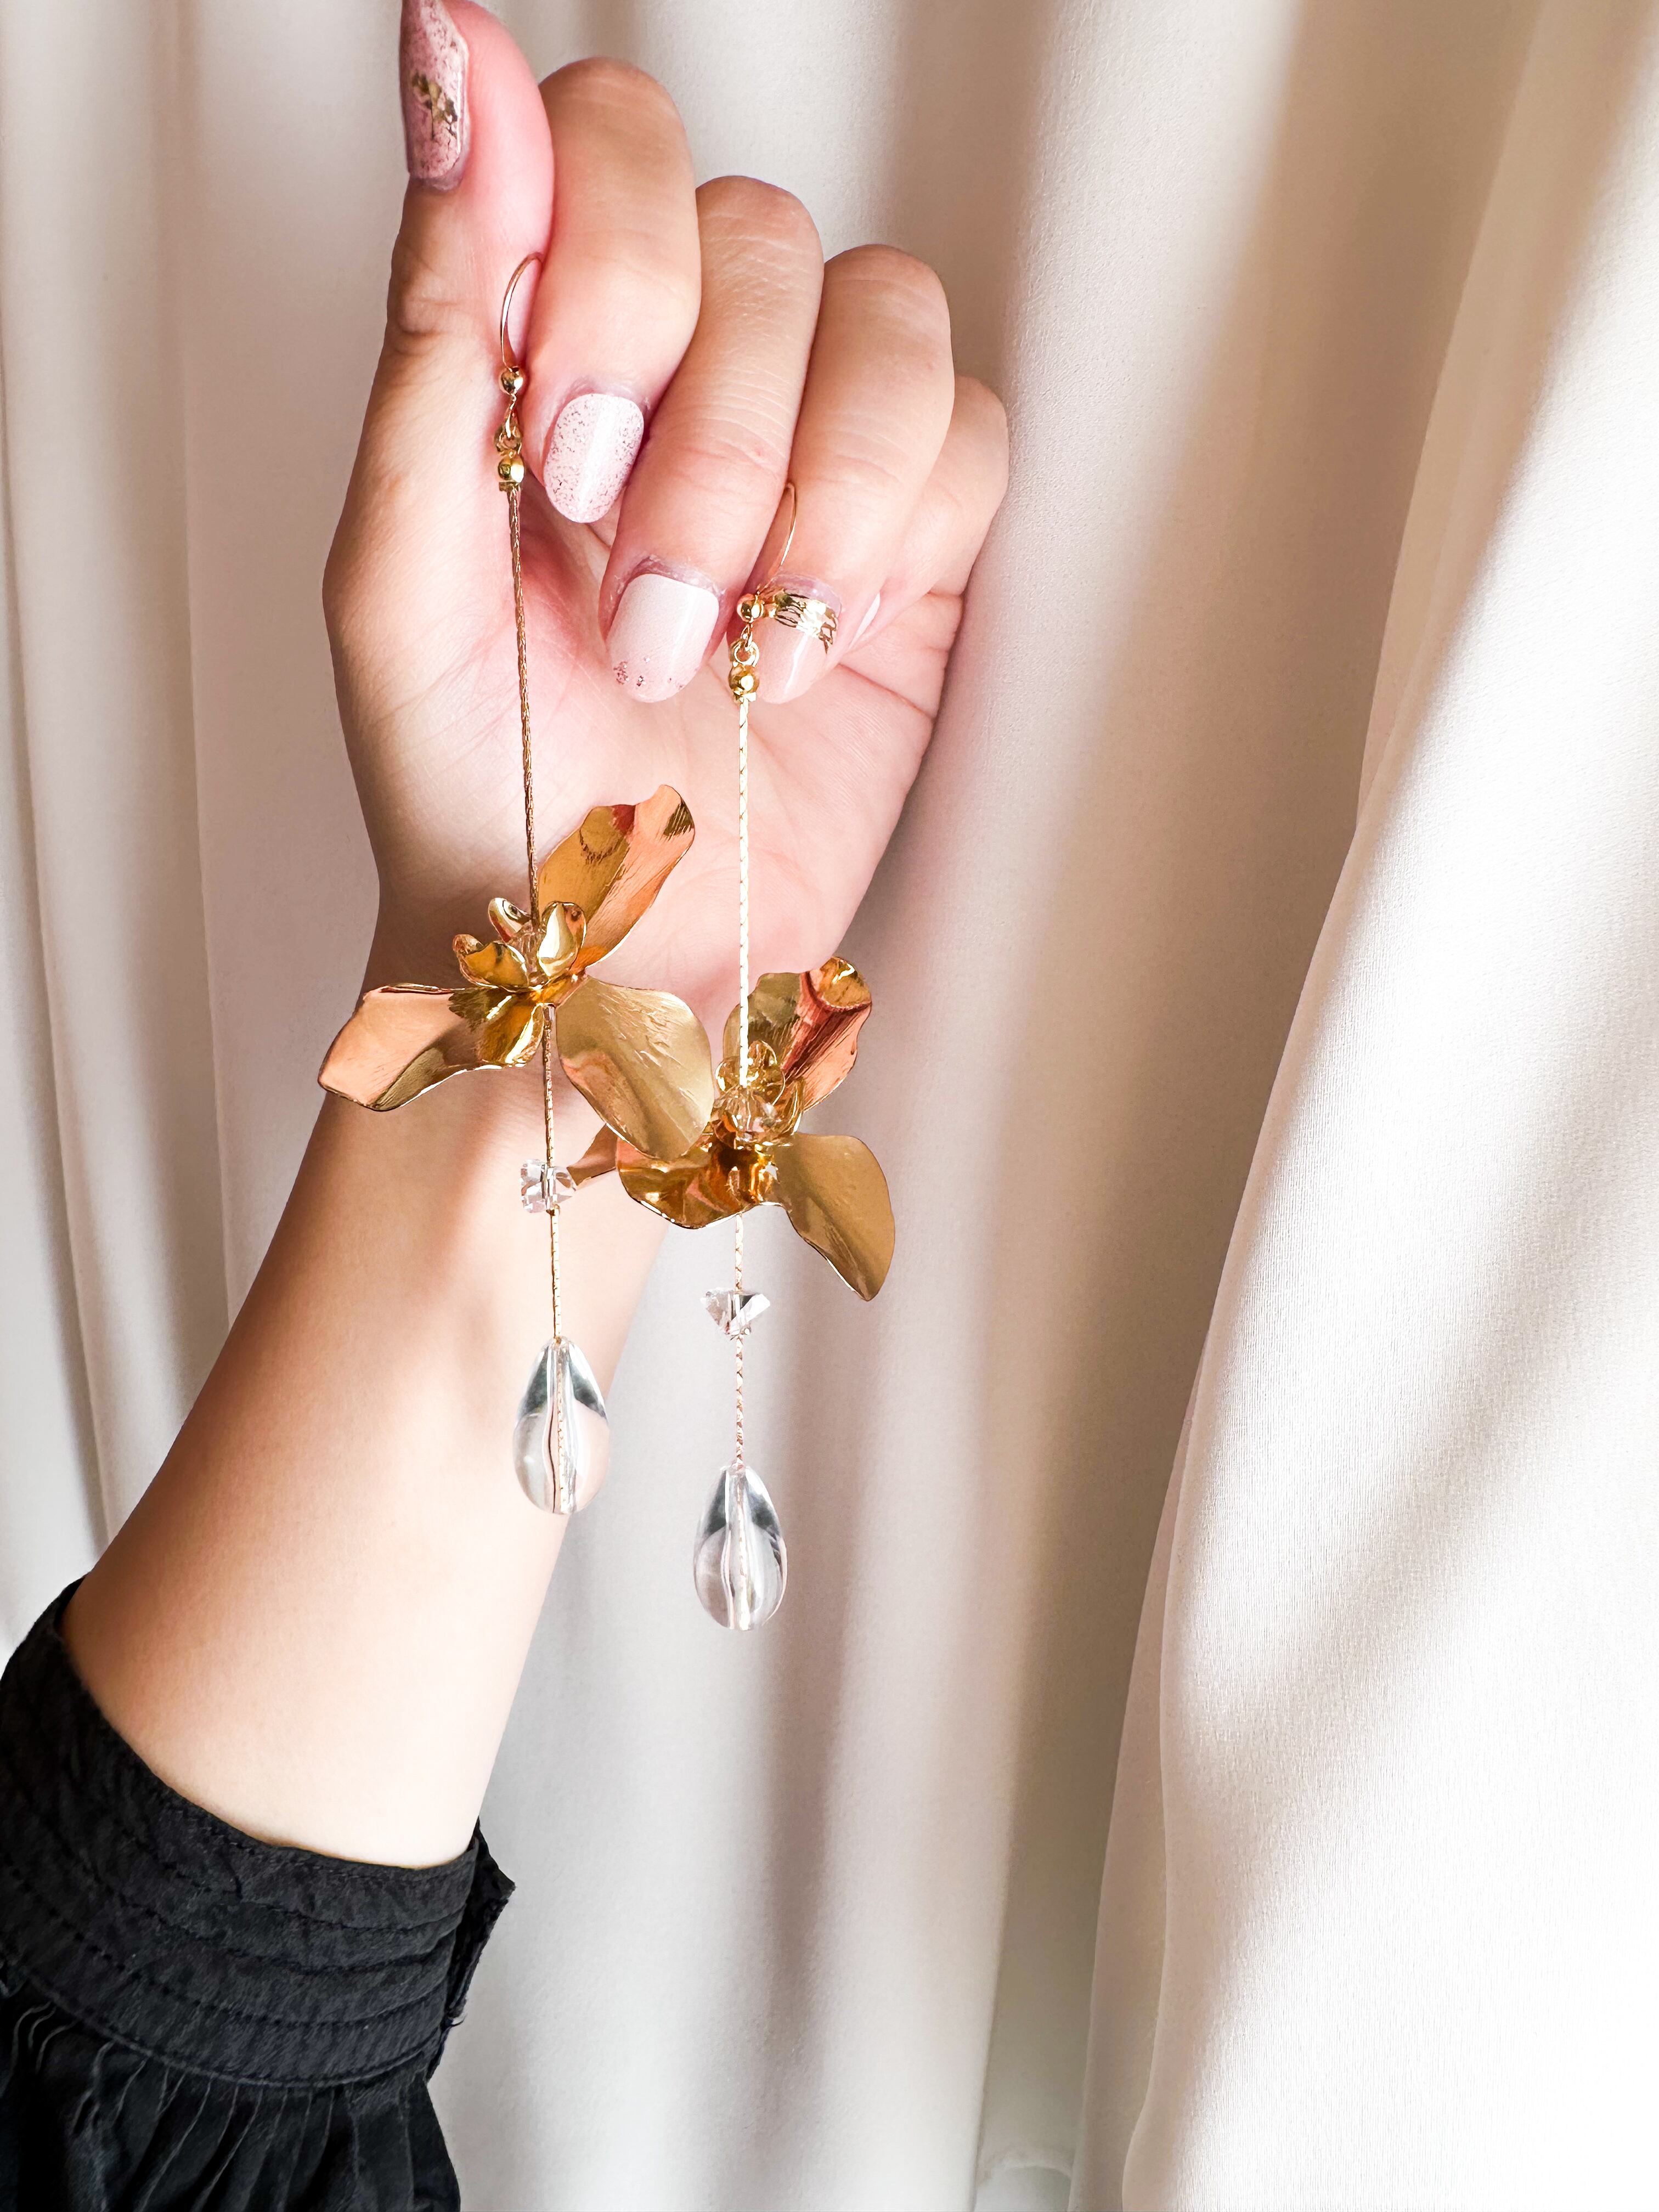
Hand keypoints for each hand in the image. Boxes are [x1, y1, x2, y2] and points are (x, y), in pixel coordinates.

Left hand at [325, 6, 1007, 1030]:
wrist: (601, 959)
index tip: (569, 424)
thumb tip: (441, 52)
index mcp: (542, 351)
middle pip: (761, 228)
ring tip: (722, 640)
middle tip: (636, 590)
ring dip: (802, 493)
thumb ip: (432, 319)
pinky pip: (969, 437)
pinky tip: (808, 644)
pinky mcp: (917, 543)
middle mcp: (686, 372)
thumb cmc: (476, 788)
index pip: (613, 136)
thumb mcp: (399, 568)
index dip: (614, 255)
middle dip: (703, 432)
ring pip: (887, 316)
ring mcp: (813, 448)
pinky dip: (892, 541)